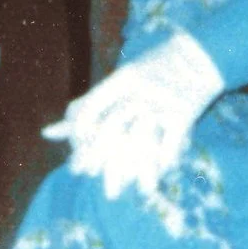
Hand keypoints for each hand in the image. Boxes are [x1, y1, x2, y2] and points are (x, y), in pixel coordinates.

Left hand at [45, 31, 221, 200]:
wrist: (200, 57)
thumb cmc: (152, 70)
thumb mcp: (118, 82)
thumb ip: (86, 107)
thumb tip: (47, 134)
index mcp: (122, 80)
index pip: (91, 108)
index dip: (78, 134)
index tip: (77, 153)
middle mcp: (140, 90)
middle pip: (112, 127)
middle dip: (97, 156)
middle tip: (88, 175)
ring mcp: (162, 103)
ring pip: (140, 139)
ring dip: (129, 170)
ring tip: (118, 191)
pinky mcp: (184, 114)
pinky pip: (169, 143)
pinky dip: (161, 164)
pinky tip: (152, 181)